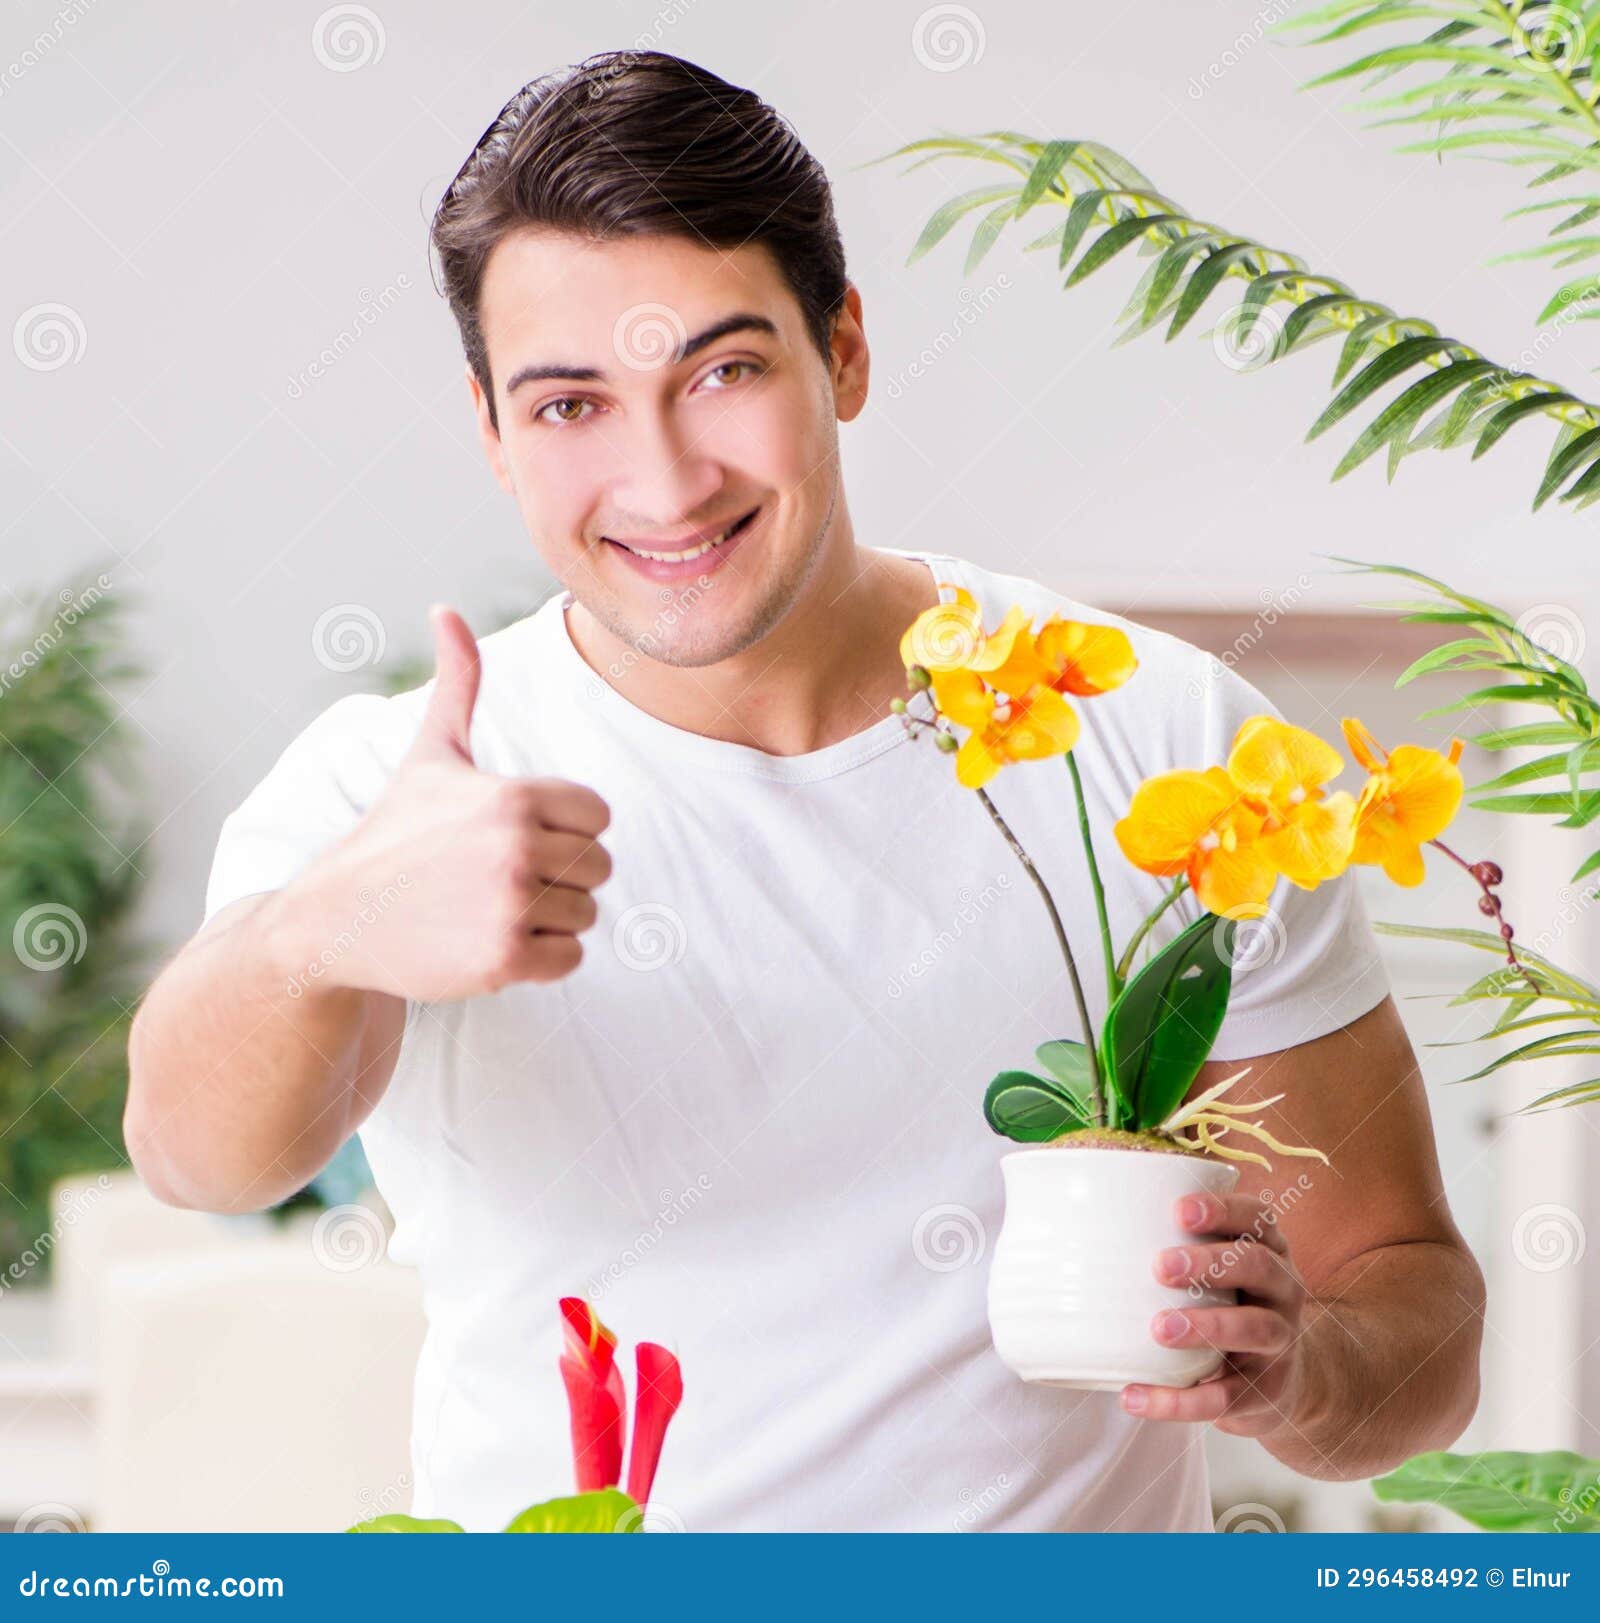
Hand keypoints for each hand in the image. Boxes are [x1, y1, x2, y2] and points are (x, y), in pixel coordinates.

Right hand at [277, 604, 612, 1000]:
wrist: (336, 919)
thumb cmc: (393, 834)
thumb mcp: (431, 756)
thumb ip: (458, 685)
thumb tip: (446, 610)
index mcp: (513, 795)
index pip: (598, 816)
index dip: (563, 829)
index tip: (512, 836)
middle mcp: (516, 848)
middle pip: (598, 867)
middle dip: (558, 877)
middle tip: (495, 880)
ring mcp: (511, 906)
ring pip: (587, 914)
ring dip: (548, 919)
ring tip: (488, 909)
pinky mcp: (504, 960)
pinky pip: (572, 959)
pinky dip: (541, 960)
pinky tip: (490, 943)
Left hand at [1119, 1190, 1307, 1434]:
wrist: (1281, 1384)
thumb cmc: (1230, 1307)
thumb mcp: (1222, 1273)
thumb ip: (1179, 1246)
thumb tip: (1089, 1224)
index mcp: (1270, 1252)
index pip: (1259, 1218)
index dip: (1225, 1209)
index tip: (1179, 1210)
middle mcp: (1283, 1291)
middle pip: (1259, 1266)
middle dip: (1209, 1263)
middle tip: (1160, 1267)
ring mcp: (1279, 1342)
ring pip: (1255, 1329)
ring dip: (1206, 1325)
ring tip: (1158, 1328)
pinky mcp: (1264, 1393)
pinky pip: (1225, 1398)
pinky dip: (1178, 1402)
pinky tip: (1134, 1397)